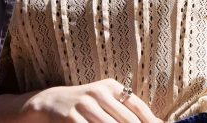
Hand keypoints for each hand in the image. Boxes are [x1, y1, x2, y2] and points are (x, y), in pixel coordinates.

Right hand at [20, 79, 160, 122]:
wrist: (50, 101)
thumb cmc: (85, 104)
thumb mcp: (104, 100)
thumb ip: (126, 110)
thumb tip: (156, 122)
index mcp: (111, 87)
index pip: (138, 107)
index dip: (151, 122)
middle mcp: (99, 92)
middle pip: (126, 120)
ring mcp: (84, 104)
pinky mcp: (70, 116)